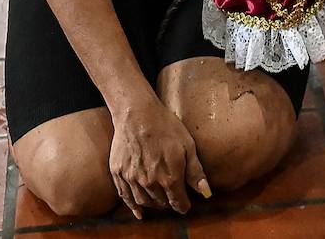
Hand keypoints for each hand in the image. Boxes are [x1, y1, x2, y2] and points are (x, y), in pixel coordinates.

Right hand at [110, 97, 210, 218]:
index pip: (178, 203)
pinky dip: (133, 207)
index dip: (184, 205)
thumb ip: (195, 172)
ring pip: (145, 202)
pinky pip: (126, 196)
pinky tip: (138, 212)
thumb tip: (206, 193)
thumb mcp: (188, 146)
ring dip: (154, 204)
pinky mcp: (119, 173)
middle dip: (170, 202)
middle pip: (162, 203)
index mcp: (170, 178)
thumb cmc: (166, 126)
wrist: (136, 113)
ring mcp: (132, 179)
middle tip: (173, 197)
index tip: (187, 204)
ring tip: (160, 200)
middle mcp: (150, 183)